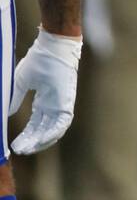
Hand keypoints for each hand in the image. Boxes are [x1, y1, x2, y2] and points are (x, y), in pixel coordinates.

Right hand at [9, 28, 81, 154]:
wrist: (53, 48)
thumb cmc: (40, 60)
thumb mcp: (21, 81)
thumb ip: (15, 98)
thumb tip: (6, 113)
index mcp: (44, 101)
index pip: (35, 124)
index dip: (26, 135)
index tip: (16, 145)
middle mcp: (53, 105)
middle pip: (42, 130)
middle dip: (31, 141)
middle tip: (20, 151)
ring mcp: (61, 105)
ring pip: (52, 130)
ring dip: (41, 141)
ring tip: (28, 149)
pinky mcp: (67, 103)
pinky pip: (62, 123)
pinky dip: (53, 133)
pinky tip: (43, 140)